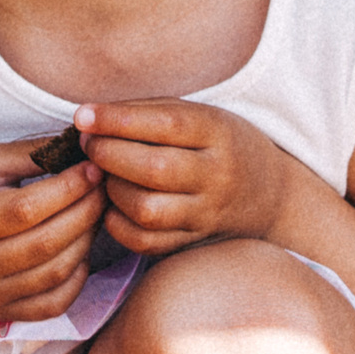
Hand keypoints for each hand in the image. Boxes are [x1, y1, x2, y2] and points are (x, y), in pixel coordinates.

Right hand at [0, 138, 105, 324]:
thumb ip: (30, 155)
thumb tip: (82, 150)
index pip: (24, 209)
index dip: (67, 189)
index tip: (91, 169)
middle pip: (44, 244)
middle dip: (84, 212)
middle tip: (103, 189)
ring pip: (53, 274)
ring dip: (86, 241)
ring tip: (94, 213)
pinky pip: (52, 304)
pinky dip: (76, 278)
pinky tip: (80, 250)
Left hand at [75, 99, 285, 254]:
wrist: (270, 193)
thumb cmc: (218, 144)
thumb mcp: (199, 114)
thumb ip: (148, 111)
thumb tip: (88, 118)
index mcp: (218, 132)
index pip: (166, 124)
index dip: (118, 120)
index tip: (83, 116)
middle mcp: (217, 175)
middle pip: (154, 169)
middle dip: (108, 154)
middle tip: (89, 144)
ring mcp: (207, 213)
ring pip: (147, 210)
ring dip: (113, 191)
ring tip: (105, 175)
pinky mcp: (194, 240)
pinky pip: (147, 241)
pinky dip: (119, 225)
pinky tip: (114, 205)